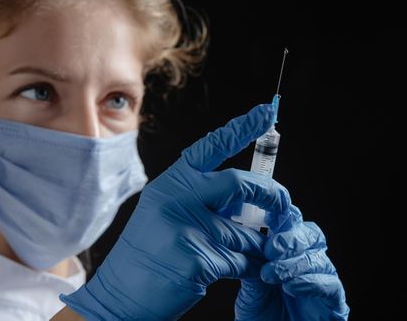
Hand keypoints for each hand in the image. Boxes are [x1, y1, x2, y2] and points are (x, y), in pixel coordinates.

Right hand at [60, 104, 292, 319]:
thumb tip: (251, 199)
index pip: (211, 147)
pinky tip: (251, 271)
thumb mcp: (168, 213)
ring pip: (246, 232)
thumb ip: (204, 200)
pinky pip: (244, 260)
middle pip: (239, 184)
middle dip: (271, 195)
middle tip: (285, 206)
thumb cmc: (149, 253)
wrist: (121, 294)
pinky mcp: (198, 257)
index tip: (266, 113)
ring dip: (260, 245)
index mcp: (173, 182)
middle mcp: (178, 197)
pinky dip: (254, 267)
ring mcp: (187, 226)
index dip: (242, 128)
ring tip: (258, 253)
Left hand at [235, 205, 349, 320]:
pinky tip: (292, 286)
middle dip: (291, 237)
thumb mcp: (251, 286)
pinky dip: (311, 282)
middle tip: (271, 247)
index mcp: (288, 253)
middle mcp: (308, 263)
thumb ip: (255, 261)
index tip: (265, 213)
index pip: (291, 223)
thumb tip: (250, 235)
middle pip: (311, 234)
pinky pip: (331, 285)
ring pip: (319, 257)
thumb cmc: (260, 318)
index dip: (282, 213)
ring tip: (273, 273)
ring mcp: (323, 282)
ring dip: (295, 263)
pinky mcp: (335, 304)